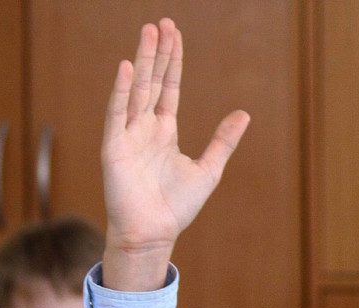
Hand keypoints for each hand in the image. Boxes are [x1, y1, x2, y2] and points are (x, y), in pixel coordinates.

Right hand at [101, 18, 249, 291]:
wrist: (154, 233)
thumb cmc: (177, 206)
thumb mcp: (208, 169)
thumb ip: (223, 140)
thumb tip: (244, 114)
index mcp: (165, 131)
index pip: (169, 88)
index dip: (173, 62)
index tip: (174, 34)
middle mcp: (145, 128)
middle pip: (152, 81)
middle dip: (157, 53)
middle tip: (161, 23)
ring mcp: (128, 135)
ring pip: (137, 90)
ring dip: (142, 62)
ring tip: (148, 33)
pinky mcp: (115, 148)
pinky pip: (118, 114)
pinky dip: (122, 92)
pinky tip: (128, 69)